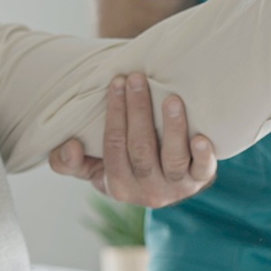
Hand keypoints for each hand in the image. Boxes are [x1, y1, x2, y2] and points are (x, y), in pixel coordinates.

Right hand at [49, 75, 216, 206]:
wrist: (161, 181)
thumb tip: (71, 145)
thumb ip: (67, 161)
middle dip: (138, 112)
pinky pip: (204, 171)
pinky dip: (203, 155)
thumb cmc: (122, 165)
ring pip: (172, 159)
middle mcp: (147, 192)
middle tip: (137, 79)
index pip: (113, 148)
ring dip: (172, 128)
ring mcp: (176, 188)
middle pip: (141, 150)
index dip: (114, 114)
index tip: (116, 83)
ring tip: (171, 99)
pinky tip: (201, 136)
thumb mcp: (90, 167)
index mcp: (118, 187)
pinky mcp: (201, 180)